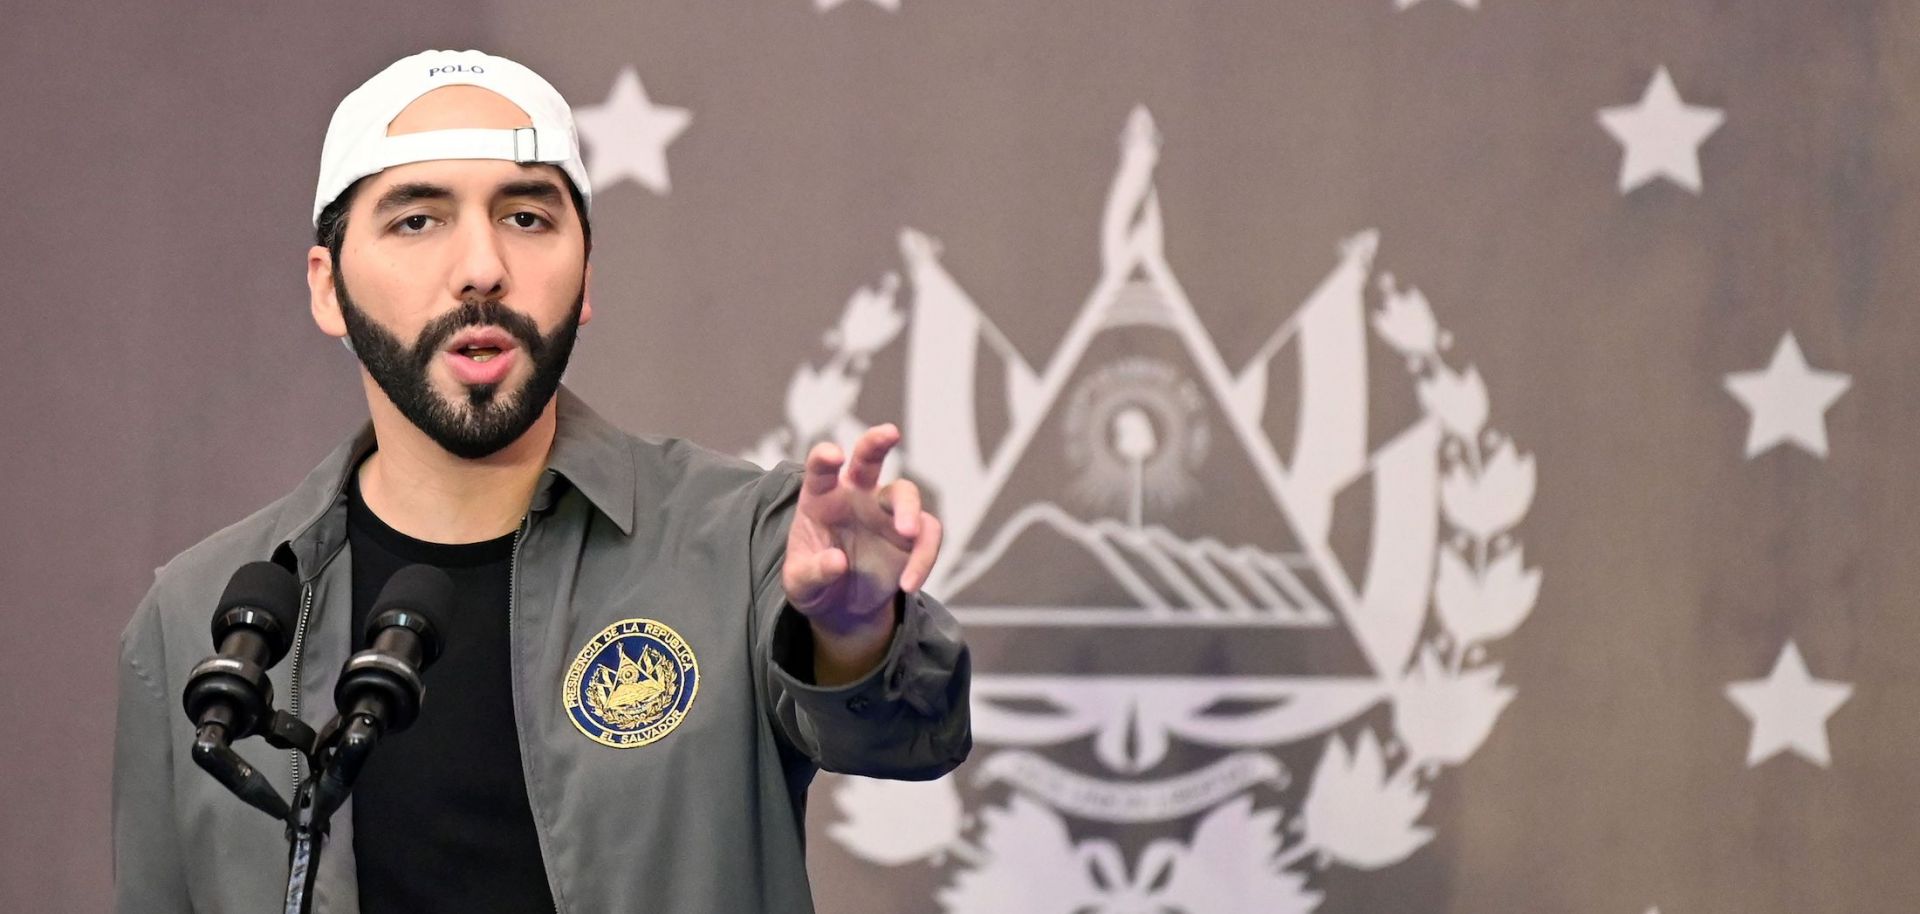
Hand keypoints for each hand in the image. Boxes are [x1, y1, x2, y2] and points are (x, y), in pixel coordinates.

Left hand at [782, 424, 942, 638]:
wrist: (843, 607)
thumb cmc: (814, 583)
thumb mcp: (800, 585)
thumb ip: (813, 573)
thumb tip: (837, 562)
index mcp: (821, 498)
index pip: (820, 471)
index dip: (825, 458)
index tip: (834, 455)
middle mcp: (855, 496)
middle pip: (868, 459)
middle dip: (877, 442)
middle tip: (890, 433)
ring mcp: (886, 512)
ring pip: (905, 492)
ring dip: (909, 509)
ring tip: (908, 534)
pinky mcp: (912, 535)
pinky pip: (927, 534)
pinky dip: (924, 557)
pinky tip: (908, 584)